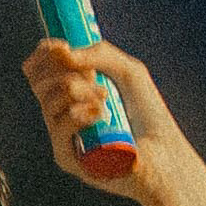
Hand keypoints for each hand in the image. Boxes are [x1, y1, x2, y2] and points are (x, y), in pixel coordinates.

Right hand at [20, 38, 181, 201]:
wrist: (165, 154)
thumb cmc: (149, 115)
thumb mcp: (129, 72)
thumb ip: (100, 54)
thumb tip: (62, 52)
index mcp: (71, 95)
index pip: (39, 72)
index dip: (44, 55)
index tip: (62, 46)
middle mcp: (62, 116)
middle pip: (40, 84)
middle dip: (65, 73)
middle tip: (95, 78)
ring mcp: (62, 139)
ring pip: (49, 103)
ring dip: (79, 92)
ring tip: (105, 97)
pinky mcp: (67, 159)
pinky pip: (58, 128)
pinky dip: (77, 115)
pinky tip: (99, 113)